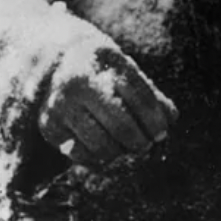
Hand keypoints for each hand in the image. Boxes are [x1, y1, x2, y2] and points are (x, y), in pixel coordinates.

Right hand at [39, 41, 176, 168]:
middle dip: (141, 141)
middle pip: (121, 125)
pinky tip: (107, 151)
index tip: (162, 132)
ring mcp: (60, 105)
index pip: (139, 97)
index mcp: (105, 61)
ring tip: (128, 148)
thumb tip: (172, 119)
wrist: (58, 63)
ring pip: (102, 146)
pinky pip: (81, 156)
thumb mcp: (127, 71)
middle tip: (147, 146)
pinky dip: (99, 159)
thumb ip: (151, 94)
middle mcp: (79, 82)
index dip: (155, 120)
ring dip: (121, 153)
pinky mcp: (49, 127)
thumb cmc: (104, 70)